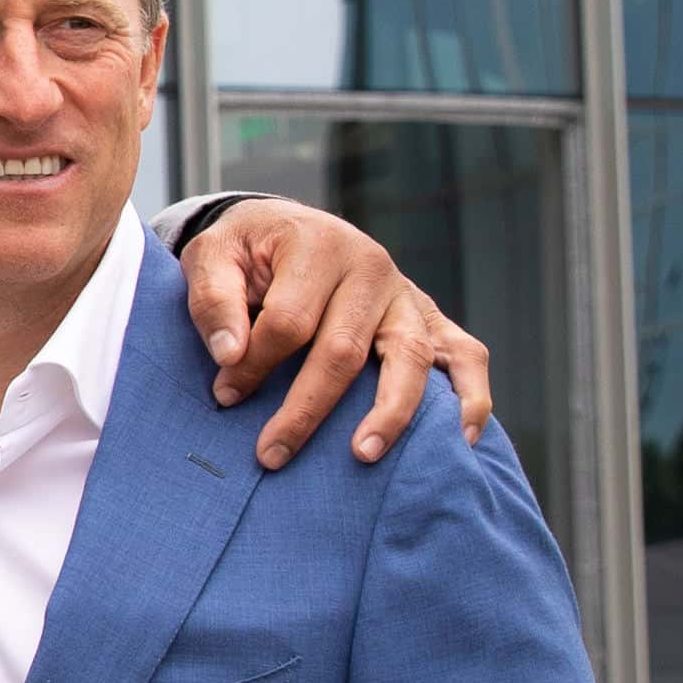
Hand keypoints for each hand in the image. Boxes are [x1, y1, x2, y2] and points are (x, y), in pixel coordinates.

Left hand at [184, 198, 492, 468]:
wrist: (289, 227)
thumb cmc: (247, 250)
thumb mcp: (211, 255)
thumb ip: (213, 299)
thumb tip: (230, 356)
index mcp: (318, 245)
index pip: (289, 321)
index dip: (254, 365)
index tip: (225, 395)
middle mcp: (371, 268)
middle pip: (344, 348)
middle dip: (306, 408)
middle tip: (271, 454)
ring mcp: (406, 295)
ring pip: (410, 357)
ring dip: (389, 412)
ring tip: (363, 455)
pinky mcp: (430, 318)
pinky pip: (466, 356)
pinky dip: (470, 397)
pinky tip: (461, 440)